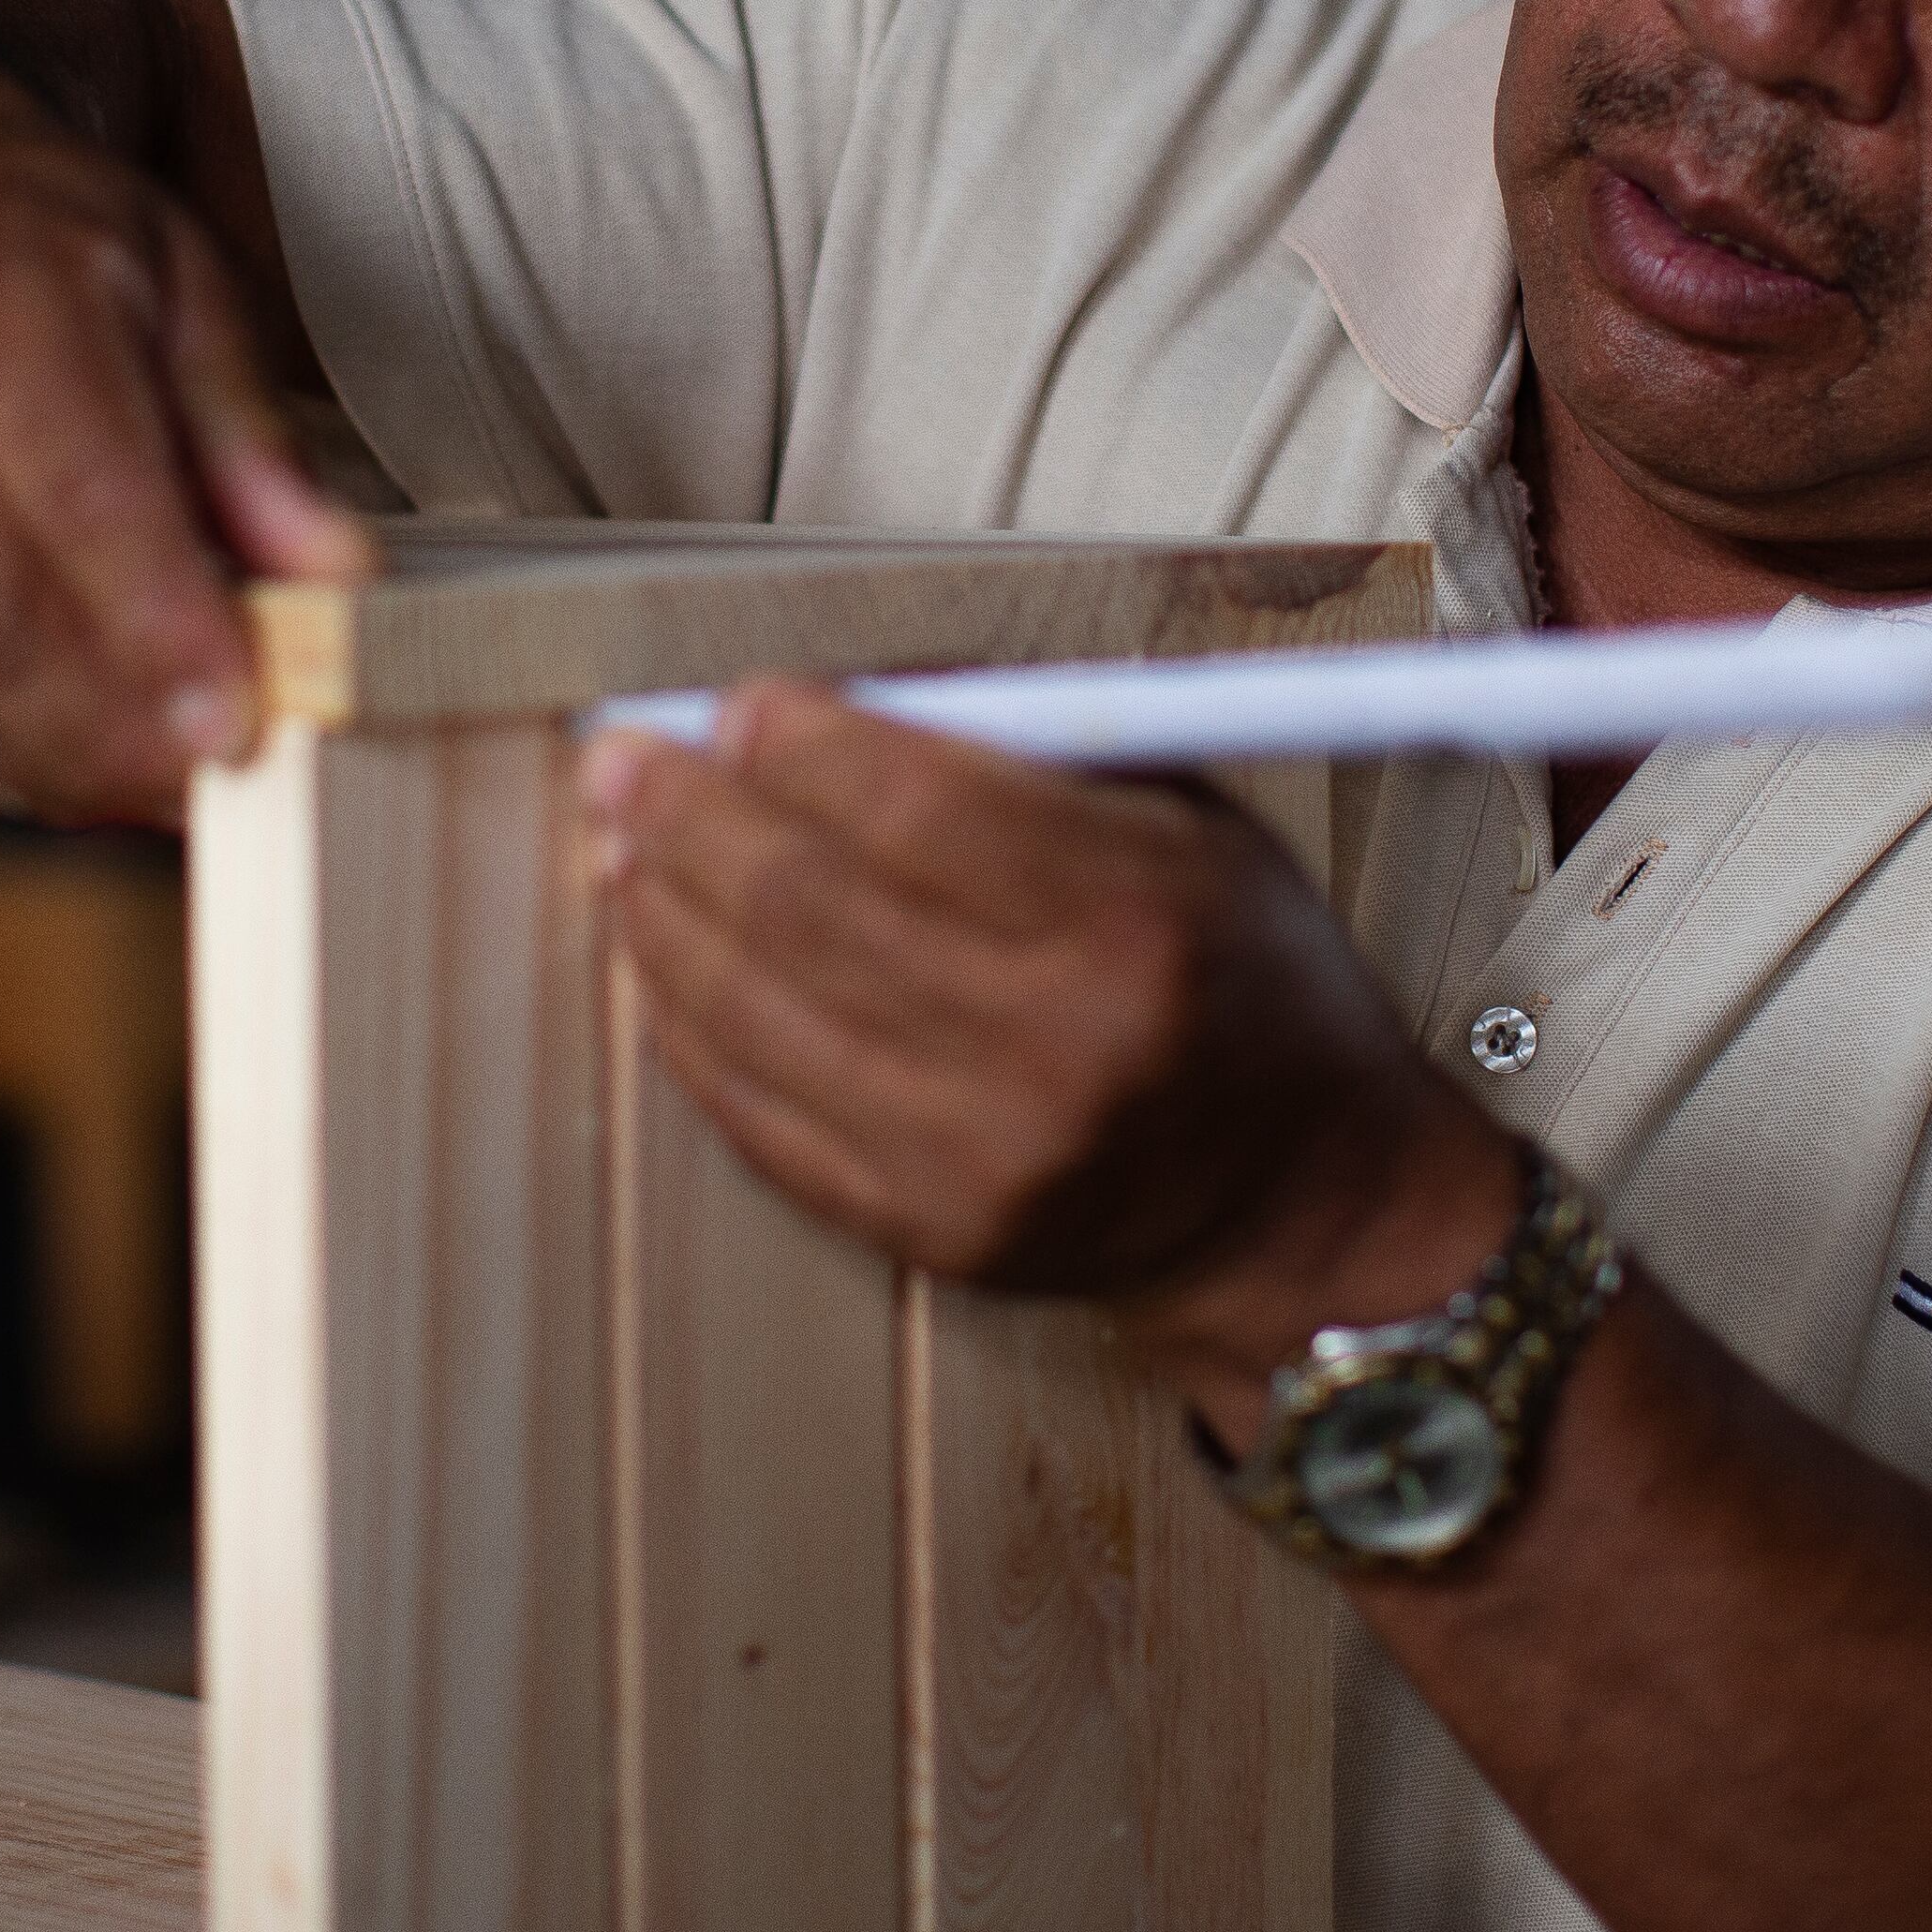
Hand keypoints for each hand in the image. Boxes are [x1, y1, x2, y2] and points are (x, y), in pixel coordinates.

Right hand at [0, 69, 375, 827]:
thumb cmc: (56, 256)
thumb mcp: (192, 295)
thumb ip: (256, 443)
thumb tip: (331, 579)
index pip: (73, 489)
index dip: (156, 622)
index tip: (238, 715)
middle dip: (112, 721)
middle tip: (216, 769)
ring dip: (51, 762)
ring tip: (152, 773)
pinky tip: (56, 753)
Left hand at [581, 682, 1509, 1382]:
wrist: (1306, 1205)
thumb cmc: (1248, 989)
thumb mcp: (1195, 828)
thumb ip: (1035, 757)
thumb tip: (843, 698)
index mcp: (1138, 920)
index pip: (915, 804)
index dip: (799, 744)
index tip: (738, 704)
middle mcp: (1058, 1048)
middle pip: (809, 903)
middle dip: (692, 813)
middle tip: (626, 759)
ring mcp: (984, 1157)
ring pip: (757, 1011)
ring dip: (664, 913)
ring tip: (625, 845)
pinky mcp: (932, 1233)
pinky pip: (761, 1118)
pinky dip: (690, 1028)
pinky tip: (662, 962)